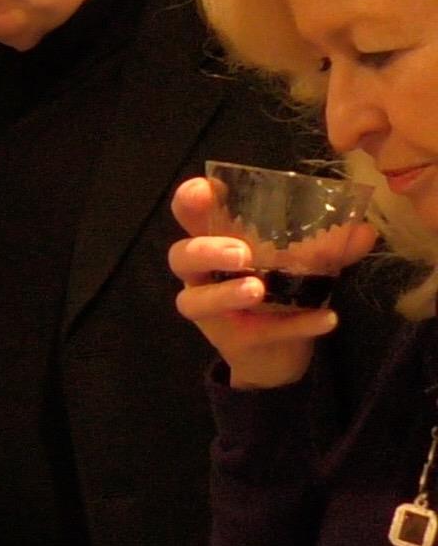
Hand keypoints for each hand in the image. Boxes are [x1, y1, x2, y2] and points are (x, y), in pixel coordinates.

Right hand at [167, 177, 372, 389]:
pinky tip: (326, 318)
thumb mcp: (303, 266)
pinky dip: (293, 326)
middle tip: (241, 254)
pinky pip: (257, 333)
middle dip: (206, 250)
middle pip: (181, 256)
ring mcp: (211, 312)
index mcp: (215, 244)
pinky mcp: (232, 341)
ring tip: (258, 290)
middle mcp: (203, 276)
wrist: (278, 355)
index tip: (208, 190)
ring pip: (194, 302)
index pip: (189, 216)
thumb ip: (328, 248)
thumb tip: (363, 229)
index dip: (190, 202)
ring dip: (226, 293)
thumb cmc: (280, 295)